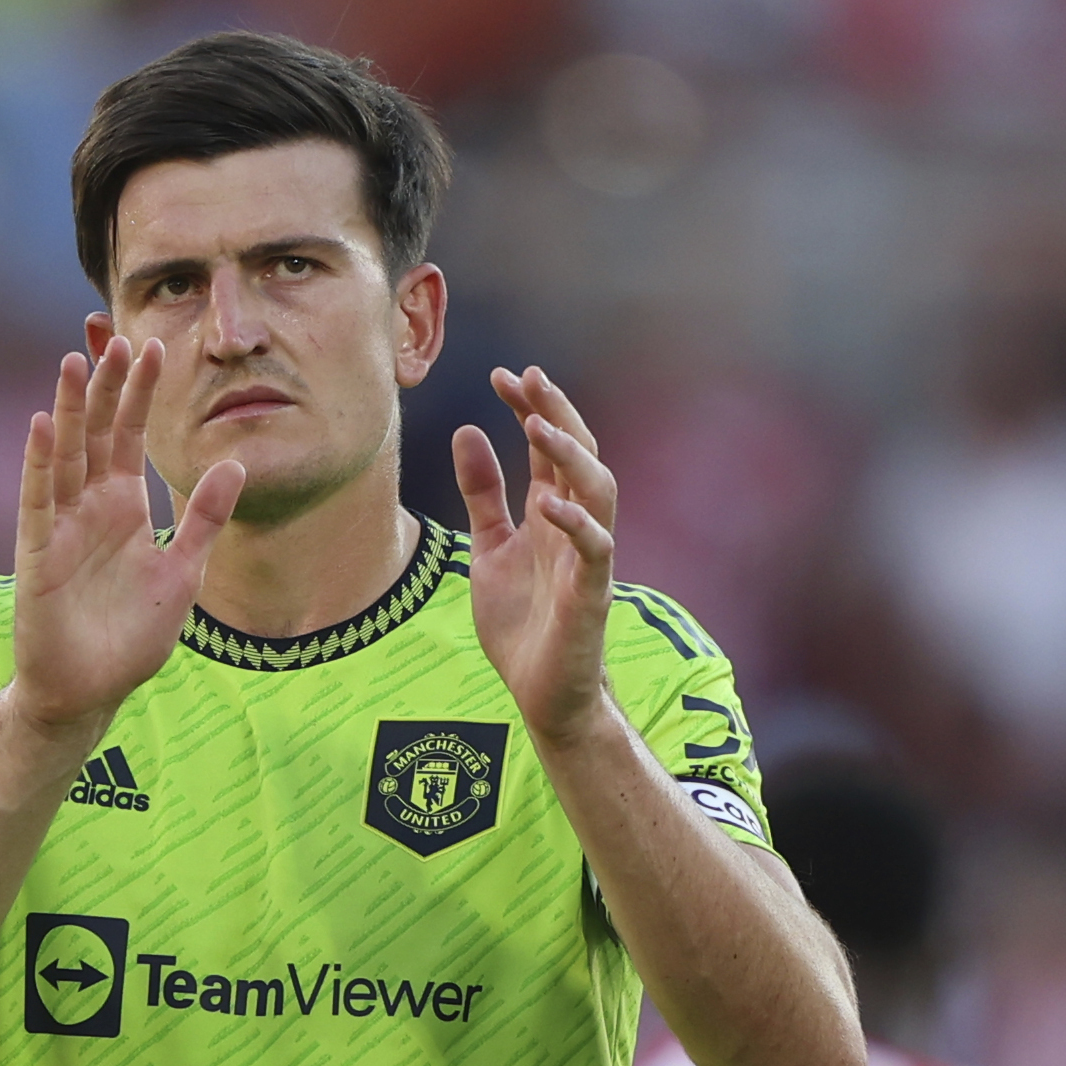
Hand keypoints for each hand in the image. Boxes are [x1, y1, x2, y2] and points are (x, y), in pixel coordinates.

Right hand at [9, 320, 246, 739]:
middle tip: (120, 336)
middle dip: (108, 387)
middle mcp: (89, 508)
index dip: (140, 395)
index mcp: (123, 508)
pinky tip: (42, 425)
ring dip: (69, 409)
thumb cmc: (129, 638)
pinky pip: (38, 500)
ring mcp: (60, 526)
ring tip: (75, 360)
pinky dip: (39, 463)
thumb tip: (235, 462)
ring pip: (65, 455)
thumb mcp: (184, 572)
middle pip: (96, 433)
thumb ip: (205, 519)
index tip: (156, 348)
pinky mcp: (37, 553)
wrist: (88, 691)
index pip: (130, 438)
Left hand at [456, 365, 619, 749]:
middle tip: (527, 377)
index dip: (530, 407)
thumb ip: (483, 495)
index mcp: (552, 513)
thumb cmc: (522, 622)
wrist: (542, 692)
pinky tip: (548, 501)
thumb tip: (465, 432)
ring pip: (599, 489)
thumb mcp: (490, 548)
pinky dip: (575, 522)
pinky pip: (595, 549)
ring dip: (571, 455)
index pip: (549, 446)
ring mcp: (587, 557)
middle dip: (556, 411)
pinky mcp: (591, 593)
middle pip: (580, 453)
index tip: (503, 374)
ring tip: (537, 425)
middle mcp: (576, 526)